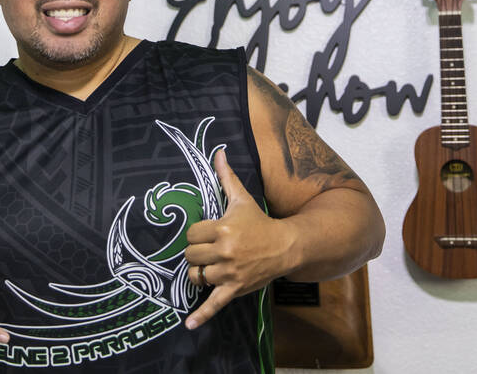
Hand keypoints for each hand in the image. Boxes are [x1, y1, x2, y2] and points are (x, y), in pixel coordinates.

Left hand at [183, 150, 291, 329]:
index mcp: (223, 228)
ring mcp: (230, 273)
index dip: (197, 234)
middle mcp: (225, 251)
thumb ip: (226, 176)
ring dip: (200, 273)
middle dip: (197, 253)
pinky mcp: (235, 289)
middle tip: (210, 250)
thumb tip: (218, 152)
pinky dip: (201, 315)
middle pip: (190, 255)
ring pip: (197, 276)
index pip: (192, 234)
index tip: (208, 233)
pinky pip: (214, 304)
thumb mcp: (241, 198)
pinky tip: (189, 325)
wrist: (287, 246)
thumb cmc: (260, 222)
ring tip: (210, 267)